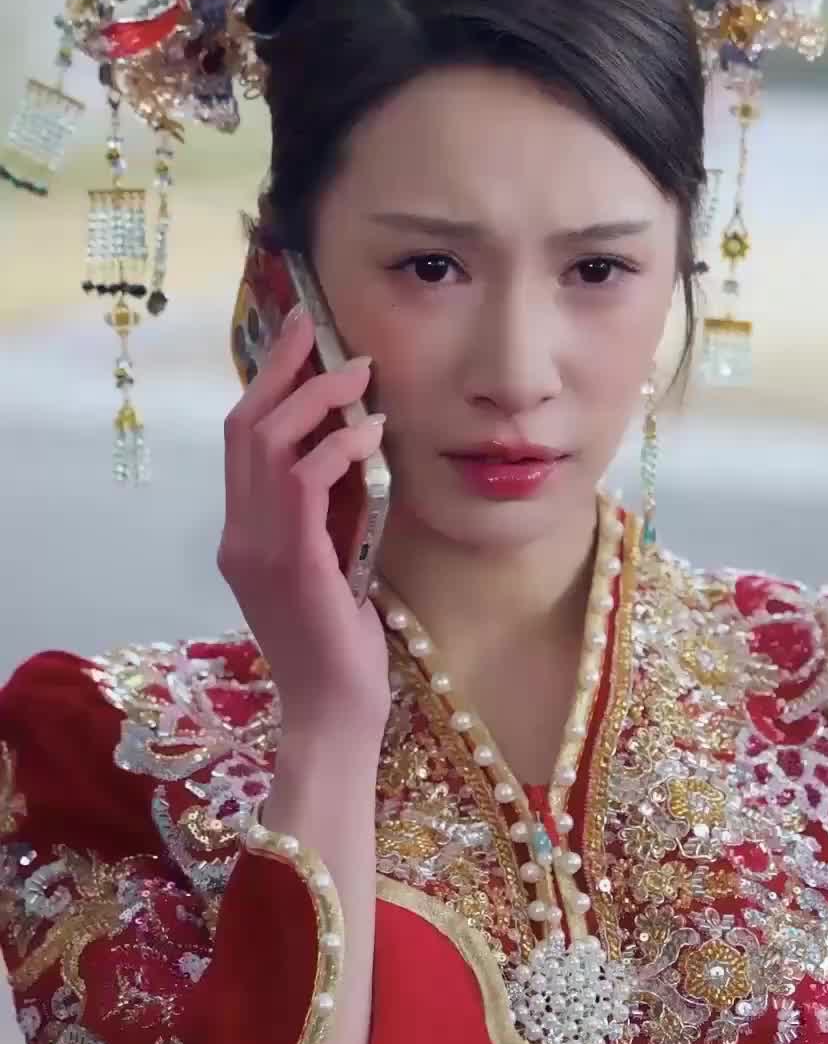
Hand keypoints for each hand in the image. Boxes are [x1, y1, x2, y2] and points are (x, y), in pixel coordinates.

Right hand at [217, 306, 389, 737]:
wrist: (334, 714)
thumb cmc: (343, 648)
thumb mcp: (332, 566)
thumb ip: (327, 515)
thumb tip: (353, 452)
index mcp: (243, 536)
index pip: (242, 442)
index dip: (268, 385)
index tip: (300, 341)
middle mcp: (239, 535)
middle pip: (244, 428)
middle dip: (282, 369)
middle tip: (319, 329)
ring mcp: (257, 549)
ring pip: (269, 444)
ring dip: (317, 399)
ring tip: (359, 374)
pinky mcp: (291, 563)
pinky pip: (304, 482)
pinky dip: (339, 446)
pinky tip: (372, 432)